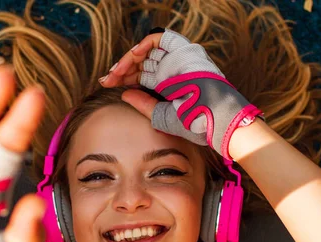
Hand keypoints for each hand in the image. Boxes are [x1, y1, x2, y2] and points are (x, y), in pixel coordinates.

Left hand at [100, 28, 263, 159]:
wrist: (213, 119)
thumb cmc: (193, 123)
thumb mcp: (160, 116)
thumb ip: (143, 104)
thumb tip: (123, 93)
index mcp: (167, 86)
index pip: (140, 75)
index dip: (122, 77)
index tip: (106, 84)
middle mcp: (171, 71)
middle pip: (141, 62)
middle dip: (122, 68)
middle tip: (108, 78)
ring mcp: (177, 60)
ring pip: (147, 50)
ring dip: (129, 57)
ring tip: (118, 70)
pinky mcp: (183, 50)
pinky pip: (159, 39)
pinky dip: (143, 44)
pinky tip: (133, 57)